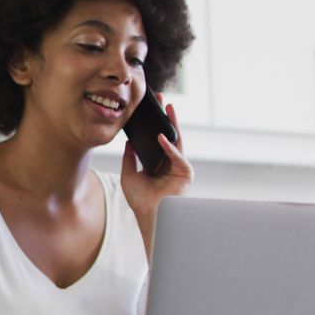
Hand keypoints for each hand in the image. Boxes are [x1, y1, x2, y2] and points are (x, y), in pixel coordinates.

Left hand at [120, 94, 193, 220]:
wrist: (148, 215)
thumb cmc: (140, 199)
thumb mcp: (129, 174)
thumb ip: (130, 158)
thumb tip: (129, 142)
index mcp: (158, 163)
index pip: (157, 139)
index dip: (154, 124)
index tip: (149, 109)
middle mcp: (170, 163)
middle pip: (169, 135)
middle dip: (166, 117)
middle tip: (162, 99)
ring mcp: (179, 167)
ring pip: (177, 140)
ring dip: (173, 123)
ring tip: (168, 107)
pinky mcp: (185, 173)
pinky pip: (177, 156)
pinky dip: (169, 147)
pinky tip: (161, 136)